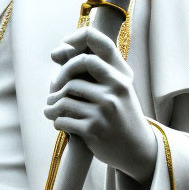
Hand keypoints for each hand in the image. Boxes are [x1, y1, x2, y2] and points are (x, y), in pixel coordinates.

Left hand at [44, 26, 156, 184]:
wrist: (137, 148)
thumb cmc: (120, 113)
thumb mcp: (115, 89)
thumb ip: (91, 72)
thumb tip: (55, 52)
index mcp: (120, 77)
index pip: (96, 50)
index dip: (77, 41)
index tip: (62, 46)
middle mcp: (114, 91)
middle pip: (72, 77)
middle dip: (57, 83)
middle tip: (52, 92)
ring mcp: (104, 110)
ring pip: (63, 100)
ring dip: (52, 106)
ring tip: (51, 109)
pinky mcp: (94, 129)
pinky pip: (62, 120)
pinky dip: (57, 122)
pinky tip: (60, 123)